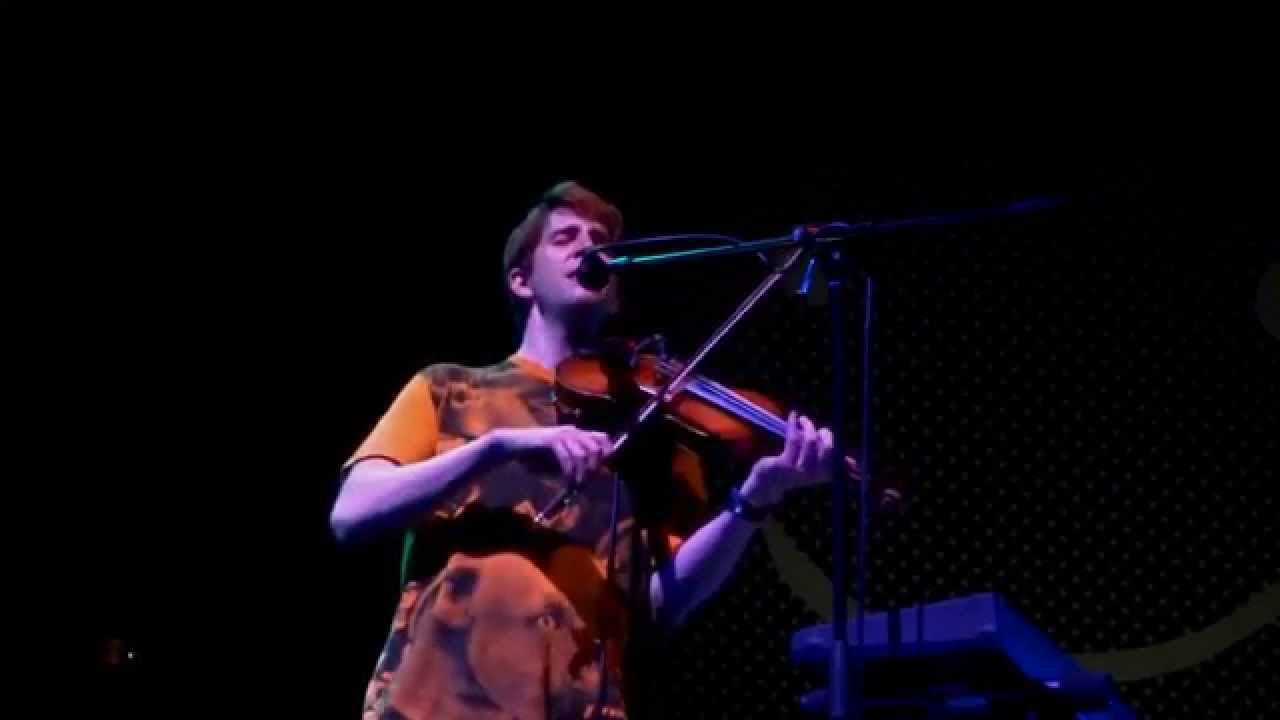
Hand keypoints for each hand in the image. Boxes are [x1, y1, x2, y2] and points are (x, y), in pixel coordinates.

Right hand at [491, 426, 613, 485]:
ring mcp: (561, 434)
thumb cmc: (535, 455)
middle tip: (587, 482)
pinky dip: (569, 472)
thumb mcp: (559, 461)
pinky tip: (567, 481)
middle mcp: (571, 431)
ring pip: (582, 454)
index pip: (602, 438)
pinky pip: (567, 457)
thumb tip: (590, 477)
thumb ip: (573, 465)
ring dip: (582, 473)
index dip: (608, 452)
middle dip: (594, 467)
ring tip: (577, 485)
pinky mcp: (550, 440)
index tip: (605, 469)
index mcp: (575, 433)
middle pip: (595, 447)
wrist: (512, 446)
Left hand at [741, 412, 836, 506]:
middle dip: (824, 433)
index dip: (836, 445)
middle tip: (815, 427)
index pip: (838, 458)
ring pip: (810, 441)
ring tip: (802, 420)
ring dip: (807, 425)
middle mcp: (815, 474)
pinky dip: (793, 424)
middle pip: (828, 448)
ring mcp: (799, 469)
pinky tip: (793, 416)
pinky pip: (793, 438)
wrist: (769, 482)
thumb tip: (856, 466)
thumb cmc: (796, 471)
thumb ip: (836, 466)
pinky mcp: (785, 463)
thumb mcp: (817, 470)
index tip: (826, 434)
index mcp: (825, 474)